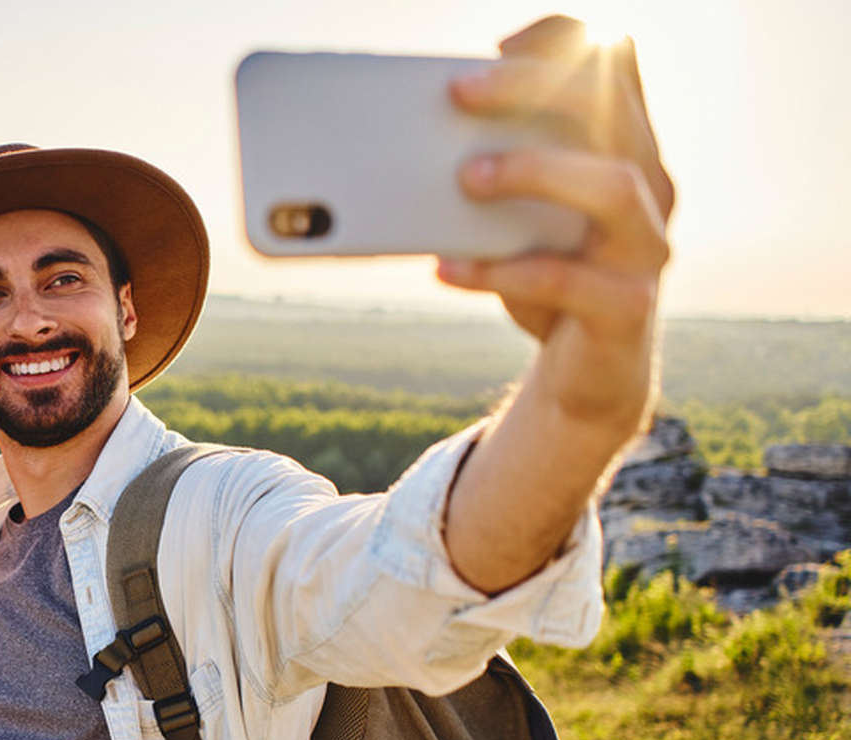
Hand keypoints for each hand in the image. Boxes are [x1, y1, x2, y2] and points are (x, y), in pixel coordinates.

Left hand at [438, 14, 672, 435]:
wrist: (584, 371)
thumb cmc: (544, 277)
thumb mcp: (517, 218)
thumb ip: (494, 171)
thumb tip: (416, 139)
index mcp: (624, 146)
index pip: (613, 60)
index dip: (559, 41)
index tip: (495, 46)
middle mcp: (650, 184)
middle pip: (607, 106)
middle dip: (530, 87)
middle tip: (459, 92)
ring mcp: (647, 245)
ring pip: (614, 186)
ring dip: (535, 171)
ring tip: (467, 177)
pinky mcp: (629, 307)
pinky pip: (569, 279)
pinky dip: (502, 270)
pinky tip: (448, 268)